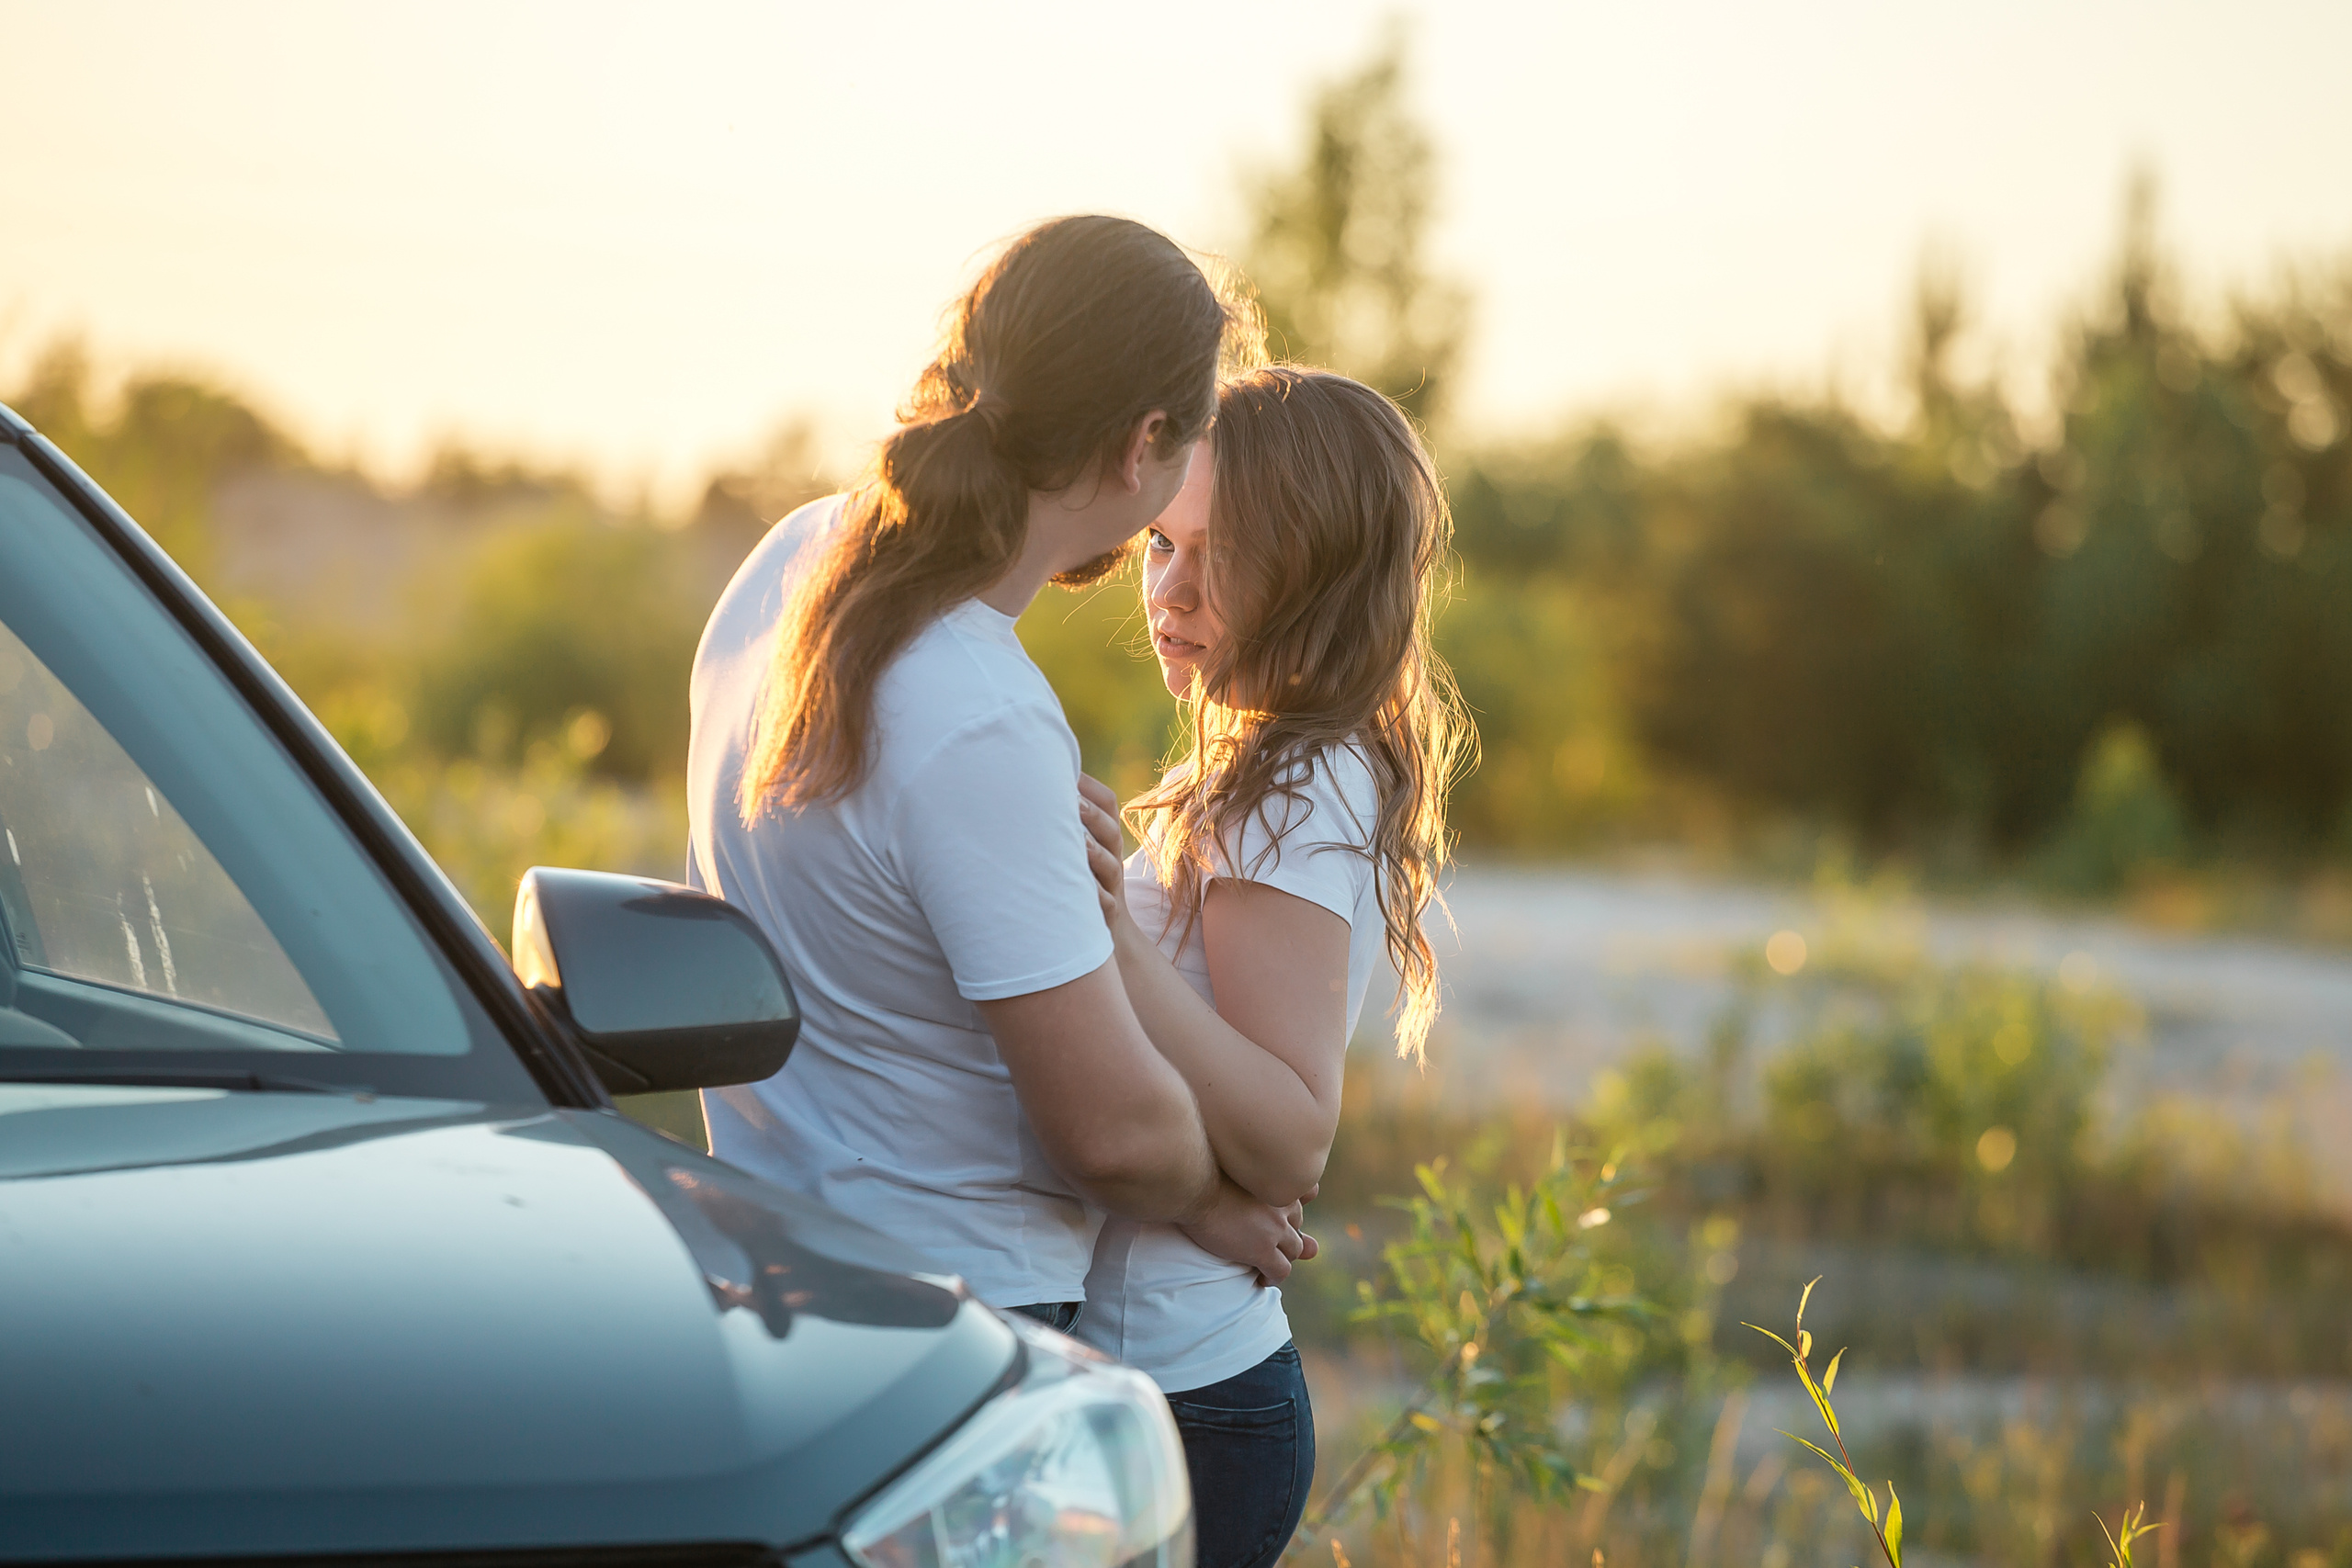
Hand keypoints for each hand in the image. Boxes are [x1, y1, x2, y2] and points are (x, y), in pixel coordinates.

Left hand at [1077, 774, 1129, 926]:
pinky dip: (1096, 899)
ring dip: (1095, 854)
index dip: (1091, 786)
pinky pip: (1106, 906)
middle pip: (1110, 831)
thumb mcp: (1078, 850)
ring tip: (1078, 842)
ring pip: (1110, 867)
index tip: (1068, 770)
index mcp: (1105, 837)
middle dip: (1092, 815)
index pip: (1107, 804)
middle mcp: (1111, 858)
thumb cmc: (1082, 882)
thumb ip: (1063, 821)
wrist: (1112, 933)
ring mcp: (1111, 888)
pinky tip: (1081, 894)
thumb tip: (1030, 781)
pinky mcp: (1106, 916)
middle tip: (1071, 800)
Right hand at [1179, 1176, 1315, 1284]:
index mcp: (1277, 1181)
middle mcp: (1283, 1204)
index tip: (1282, 1215)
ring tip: (1267, 1266)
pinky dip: (1273, 1277)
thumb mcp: (1234, 1165)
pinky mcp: (1263, 1250)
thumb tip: (1270, 1181)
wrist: (1193, 1187)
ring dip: (1283, 1258)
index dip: (1294, 1206)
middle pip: (1297, 1225)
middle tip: (1268, 1244)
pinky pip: (1281, 1270)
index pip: (1309, 1193)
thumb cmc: (1204, 1171)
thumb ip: (1253, 1174)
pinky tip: (1261, 1279)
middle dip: (1287, 1235)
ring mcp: (1275, 1228)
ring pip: (1294, 1250)